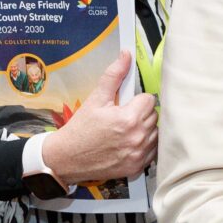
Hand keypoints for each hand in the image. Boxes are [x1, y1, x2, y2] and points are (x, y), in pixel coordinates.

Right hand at [41, 52, 156, 184]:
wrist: (67, 158)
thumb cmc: (80, 128)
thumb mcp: (95, 99)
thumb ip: (113, 75)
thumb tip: (125, 55)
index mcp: (128, 118)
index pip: (149, 100)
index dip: (137, 100)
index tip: (125, 105)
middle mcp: (137, 137)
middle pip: (154, 115)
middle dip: (141, 113)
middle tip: (122, 117)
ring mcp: (139, 154)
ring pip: (156, 133)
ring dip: (145, 129)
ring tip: (125, 130)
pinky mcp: (138, 166)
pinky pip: (153, 150)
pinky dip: (145, 145)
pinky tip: (128, 143)